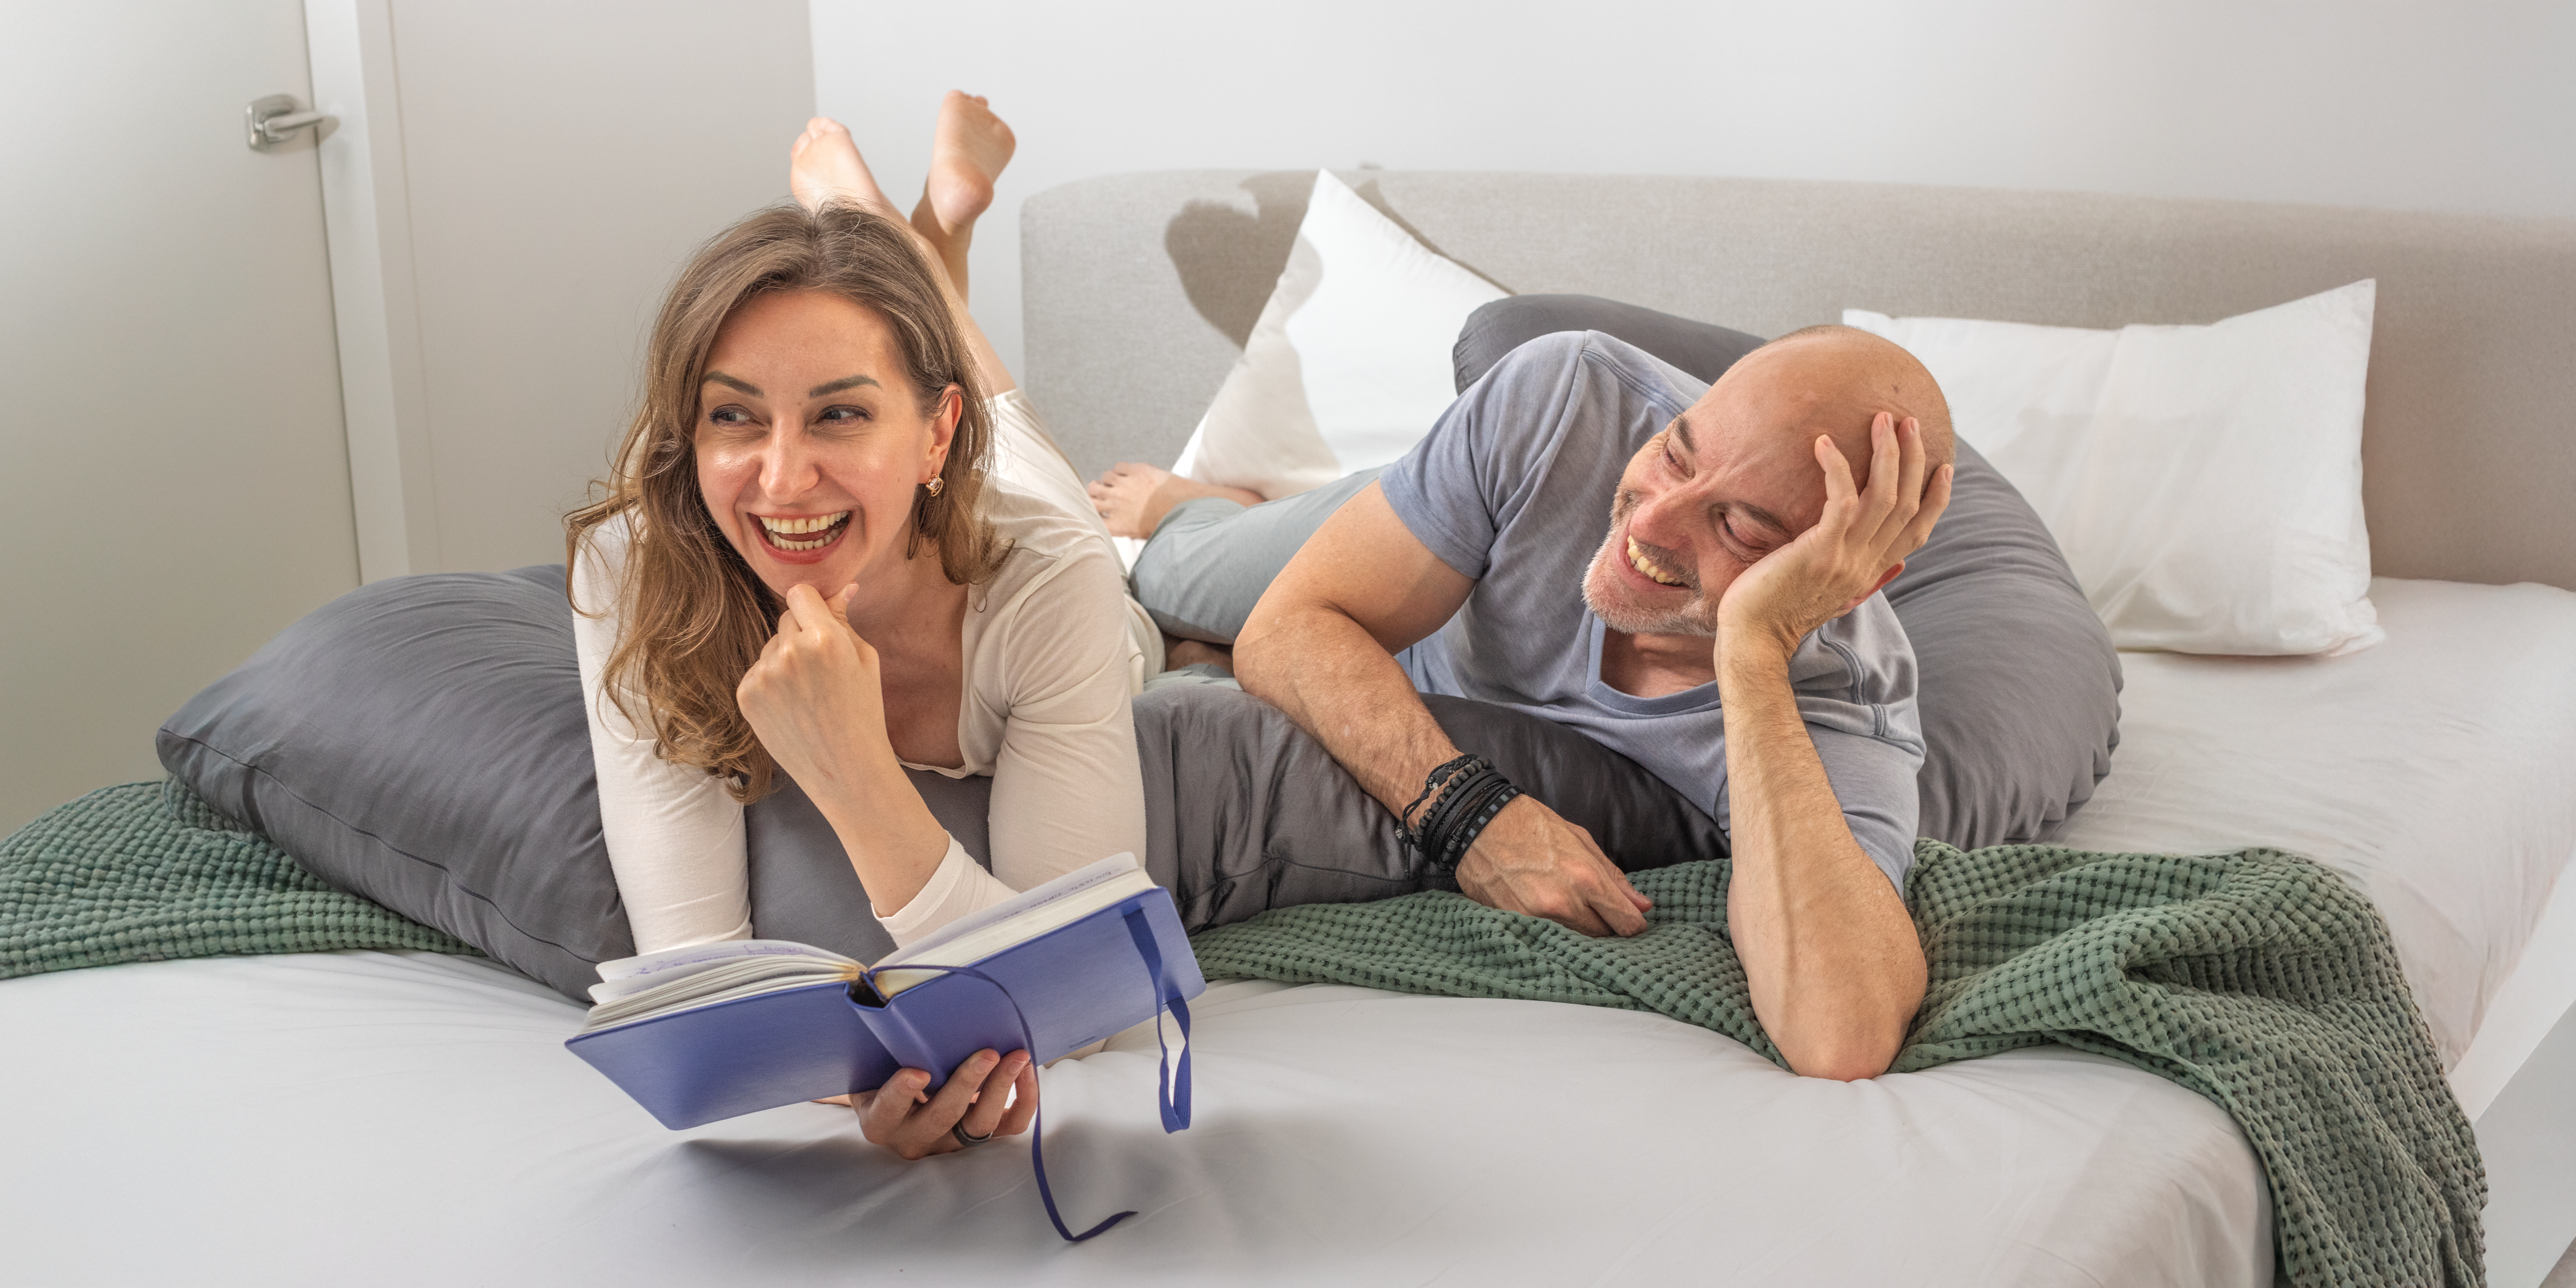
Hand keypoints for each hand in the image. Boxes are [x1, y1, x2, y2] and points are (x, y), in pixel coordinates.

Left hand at [735, 581, 887, 785]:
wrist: (846, 769)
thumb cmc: (864, 713)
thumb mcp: (866, 660)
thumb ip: (844, 620)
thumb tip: (840, 587)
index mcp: (825, 639)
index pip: (801, 593)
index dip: (812, 606)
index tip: (820, 621)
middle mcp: (789, 652)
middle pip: (785, 618)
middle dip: (801, 633)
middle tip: (822, 668)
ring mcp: (763, 675)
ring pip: (770, 647)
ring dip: (785, 659)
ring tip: (807, 694)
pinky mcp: (746, 695)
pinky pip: (757, 671)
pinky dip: (771, 682)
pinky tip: (791, 706)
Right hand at [853, 1048, 1038, 1159]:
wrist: (903, 1098)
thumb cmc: (887, 1069)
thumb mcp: (876, 1061)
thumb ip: (886, 1043)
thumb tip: (900, 1002)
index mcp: (880, 1119)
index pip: (887, 1110)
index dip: (901, 1093)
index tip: (918, 1072)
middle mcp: (915, 1136)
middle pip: (942, 1117)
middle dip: (967, 1083)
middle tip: (987, 1053)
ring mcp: (950, 1142)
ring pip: (980, 1125)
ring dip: (1001, 1088)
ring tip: (1017, 1056)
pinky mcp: (981, 1137)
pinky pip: (1009, 1126)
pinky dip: (1024, 1100)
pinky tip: (1026, 1070)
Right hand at [1453, 796, 1652, 936]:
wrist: (1478, 823)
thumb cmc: (1531, 825)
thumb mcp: (1580, 839)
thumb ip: (1612, 876)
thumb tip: (1642, 904)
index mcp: (1586, 878)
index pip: (1625, 922)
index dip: (1634, 925)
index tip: (1632, 921)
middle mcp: (1564, 903)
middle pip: (1602, 936)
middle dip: (1606, 927)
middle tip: (1598, 912)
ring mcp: (1537, 917)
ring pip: (1575, 941)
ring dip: (1579, 931)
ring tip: (1571, 910)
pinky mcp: (1515, 923)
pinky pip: (1546, 939)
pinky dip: (1553, 931)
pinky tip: (1549, 915)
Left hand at [1719, 413, 1952, 655]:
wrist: (1753, 641)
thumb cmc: (1780, 612)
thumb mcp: (1834, 597)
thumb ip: (1866, 579)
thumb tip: (1897, 566)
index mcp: (1871, 573)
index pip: (1918, 532)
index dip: (1936, 499)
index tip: (1944, 468)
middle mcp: (1866, 565)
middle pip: (1907, 505)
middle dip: (1914, 460)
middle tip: (1910, 423)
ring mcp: (1846, 558)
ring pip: (1884, 497)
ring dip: (1887, 453)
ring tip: (1882, 419)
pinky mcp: (1820, 551)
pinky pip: (1842, 500)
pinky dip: (1836, 467)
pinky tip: (1823, 443)